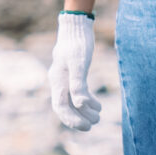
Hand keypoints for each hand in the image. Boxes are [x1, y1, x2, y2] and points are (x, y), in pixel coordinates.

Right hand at [49, 11, 100, 130]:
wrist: (76, 27)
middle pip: (64, 107)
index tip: (87, 126)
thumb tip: (80, 104)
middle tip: (95, 123)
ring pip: (70, 102)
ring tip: (99, 115)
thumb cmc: (78, 44)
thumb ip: (78, 84)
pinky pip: (76, 94)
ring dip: (83, 111)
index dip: (72, 119)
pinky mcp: (71, 75)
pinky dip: (85, 101)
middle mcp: (58, 82)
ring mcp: (64, 79)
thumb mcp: (79, 63)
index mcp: (57, 81)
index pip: (61, 107)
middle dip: (78, 118)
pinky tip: (97, 104)